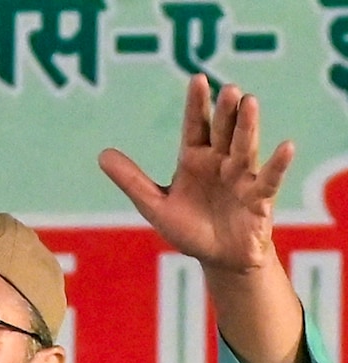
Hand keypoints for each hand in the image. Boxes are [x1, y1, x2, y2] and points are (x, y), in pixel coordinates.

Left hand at [98, 74, 293, 272]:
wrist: (219, 258)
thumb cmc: (189, 228)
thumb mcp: (155, 205)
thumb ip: (131, 180)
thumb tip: (102, 154)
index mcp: (194, 159)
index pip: (195, 126)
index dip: (196, 104)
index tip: (197, 78)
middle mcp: (220, 161)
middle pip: (222, 131)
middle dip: (225, 111)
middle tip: (228, 88)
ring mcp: (242, 177)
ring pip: (245, 146)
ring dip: (247, 126)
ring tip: (249, 102)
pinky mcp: (259, 198)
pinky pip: (270, 178)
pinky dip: (277, 164)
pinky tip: (286, 146)